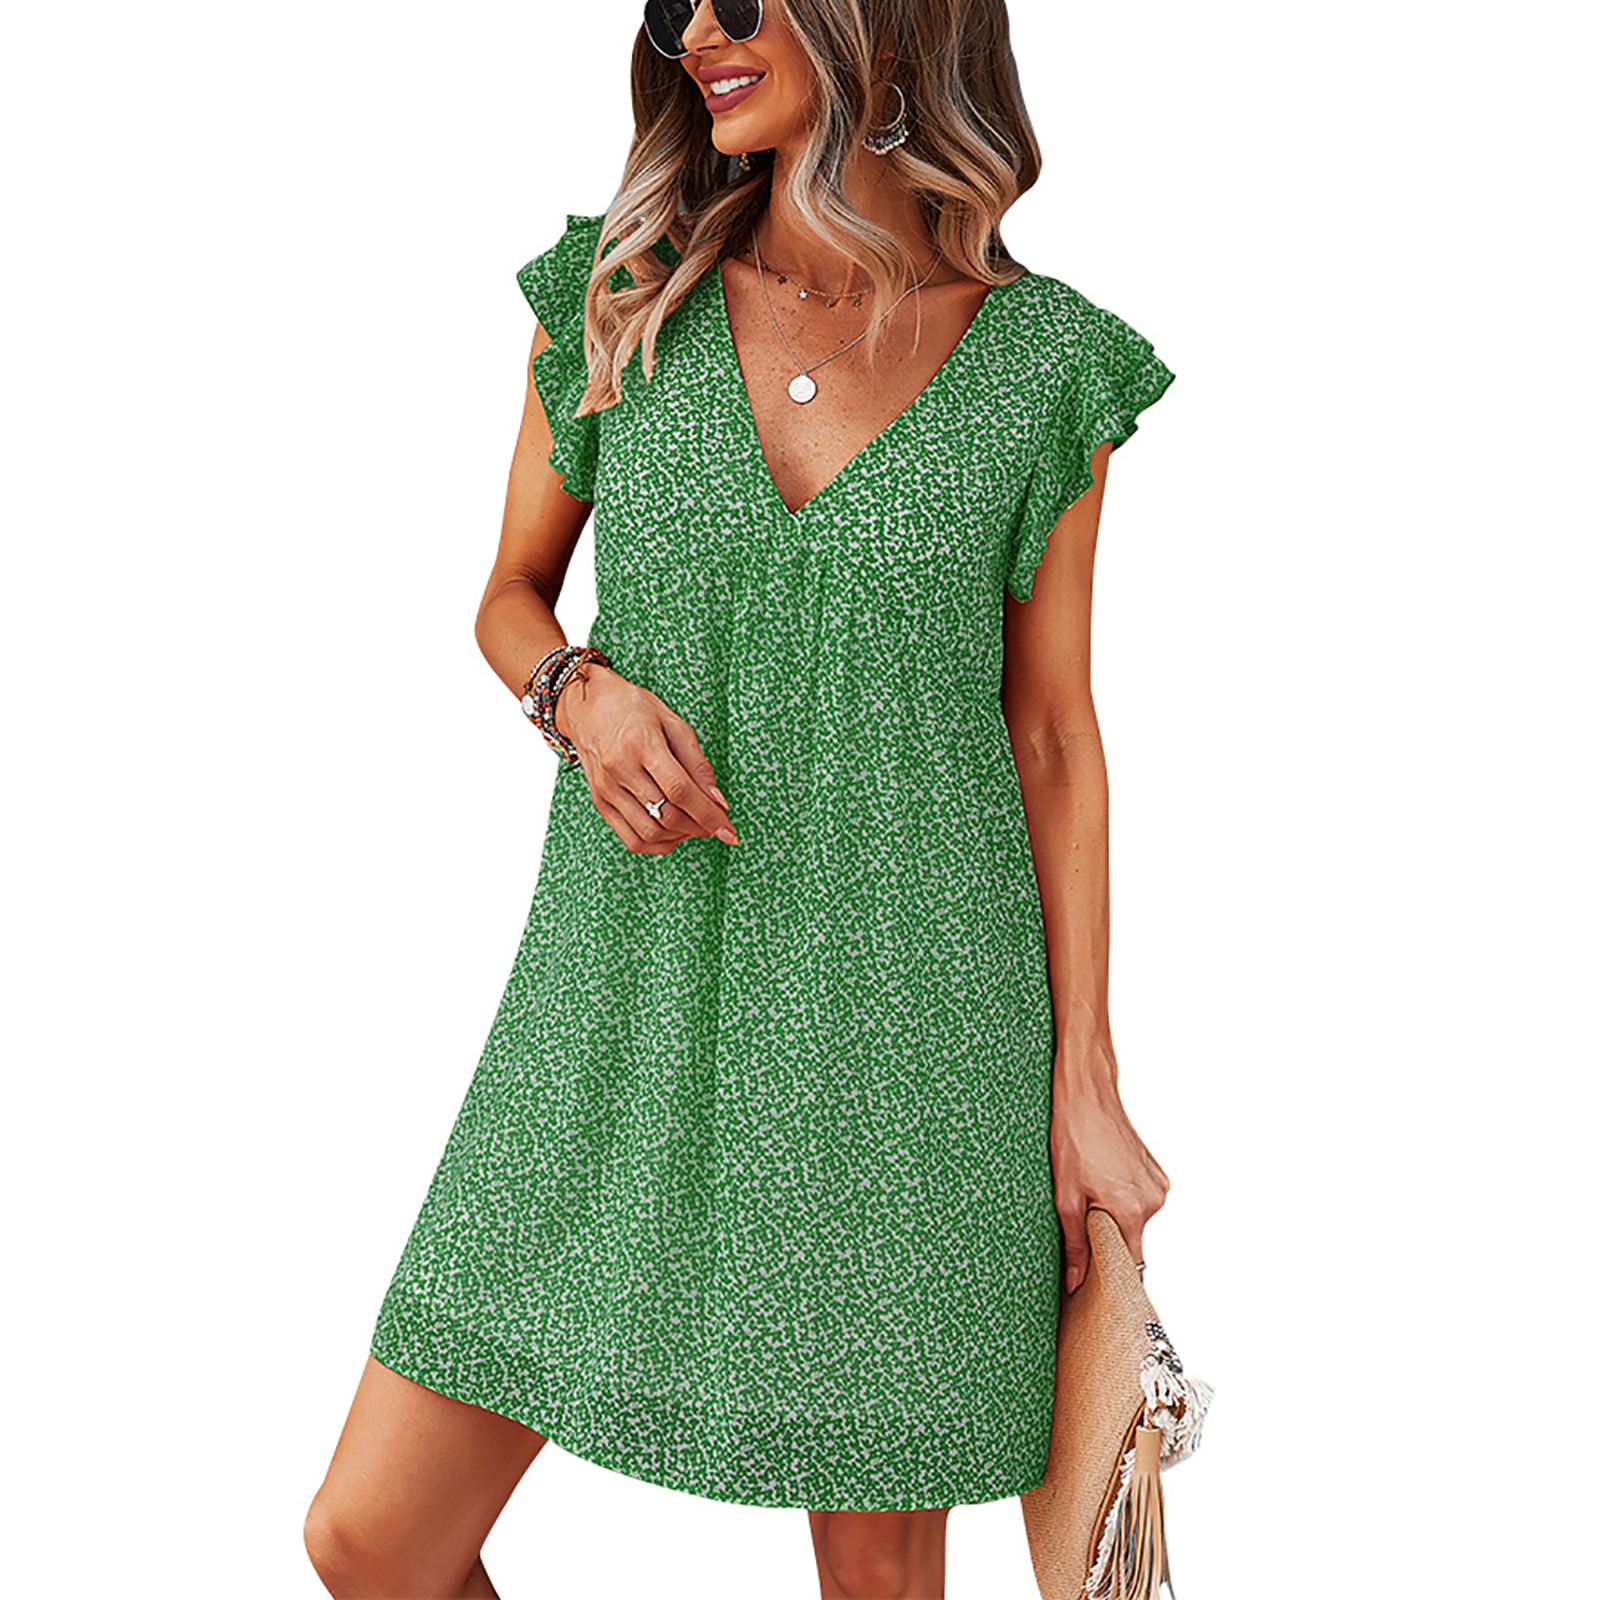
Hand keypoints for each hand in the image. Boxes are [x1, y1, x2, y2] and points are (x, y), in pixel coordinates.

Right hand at [554, 665, 738, 853]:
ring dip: (680, 837)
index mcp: (641, 742)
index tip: (729, 830)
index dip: (709, 815)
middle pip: (666, 815)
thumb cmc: (634, 710)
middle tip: (714, 823)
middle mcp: (619, 768)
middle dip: (699, 827)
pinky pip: (631, 839)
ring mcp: (606, 788)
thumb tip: (718, 801)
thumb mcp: (673, 724)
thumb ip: (698, 764)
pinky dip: (657, 844)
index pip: (680, 790)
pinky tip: (672, 832)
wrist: (589, 709)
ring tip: (693, 824)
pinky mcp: (600, 802)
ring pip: (649, 833)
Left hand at [1048, 1046, 1170, 1294]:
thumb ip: (1075, 1243)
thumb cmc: (1072, 1138)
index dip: (1110, 1275)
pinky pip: (1139, 1200)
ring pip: (1135, 1220)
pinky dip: (1122, 1199)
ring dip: (1113, 1216)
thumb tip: (1076, 1281)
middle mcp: (1154, 1200)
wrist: (1087, 1093)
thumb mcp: (1064, 1195)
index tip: (1093, 1283)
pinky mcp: (1157, 1173)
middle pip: (1131, 1241)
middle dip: (1107, 1241)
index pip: (1130, 1265)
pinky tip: (1101, 1179)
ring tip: (1089, 1191)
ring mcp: (1159, 1185)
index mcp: (1132, 1209)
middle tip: (1080, 1225)